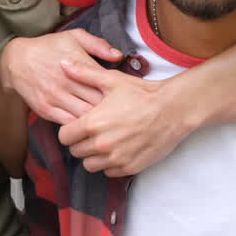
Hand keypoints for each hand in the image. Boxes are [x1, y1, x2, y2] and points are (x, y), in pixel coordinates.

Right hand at [0, 29, 121, 124]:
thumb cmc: (48, 47)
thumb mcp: (73, 37)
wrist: (16, 60)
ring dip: (97, 121)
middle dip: (111, 110)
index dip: (118, 92)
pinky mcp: (46, 109)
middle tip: (120, 113)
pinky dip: (80, 127)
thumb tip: (118, 55)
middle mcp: (67, 82)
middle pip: (97, 103)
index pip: (105, 83)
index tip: (124, 95)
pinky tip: (88, 125)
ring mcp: (56, 97)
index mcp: (78, 64)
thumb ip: (98, 44)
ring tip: (107, 122)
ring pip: (84, 116)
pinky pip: (68, 124)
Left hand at [56, 60, 188, 176]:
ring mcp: (116, 158)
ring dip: (93, 155)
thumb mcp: (112, 80)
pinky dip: (110, 164)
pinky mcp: (130, 167)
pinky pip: (109, 172)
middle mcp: (102, 144)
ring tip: (104, 141)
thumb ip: (84, 73)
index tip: (77, 125)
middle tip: (92, 132)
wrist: (173, 109)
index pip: (64, 137)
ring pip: (90, 165)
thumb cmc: (142, 93)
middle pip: (76, 152)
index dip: (69, 130)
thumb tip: (63, 64)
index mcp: (93, 123)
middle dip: (80, 142)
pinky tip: (117, 149)